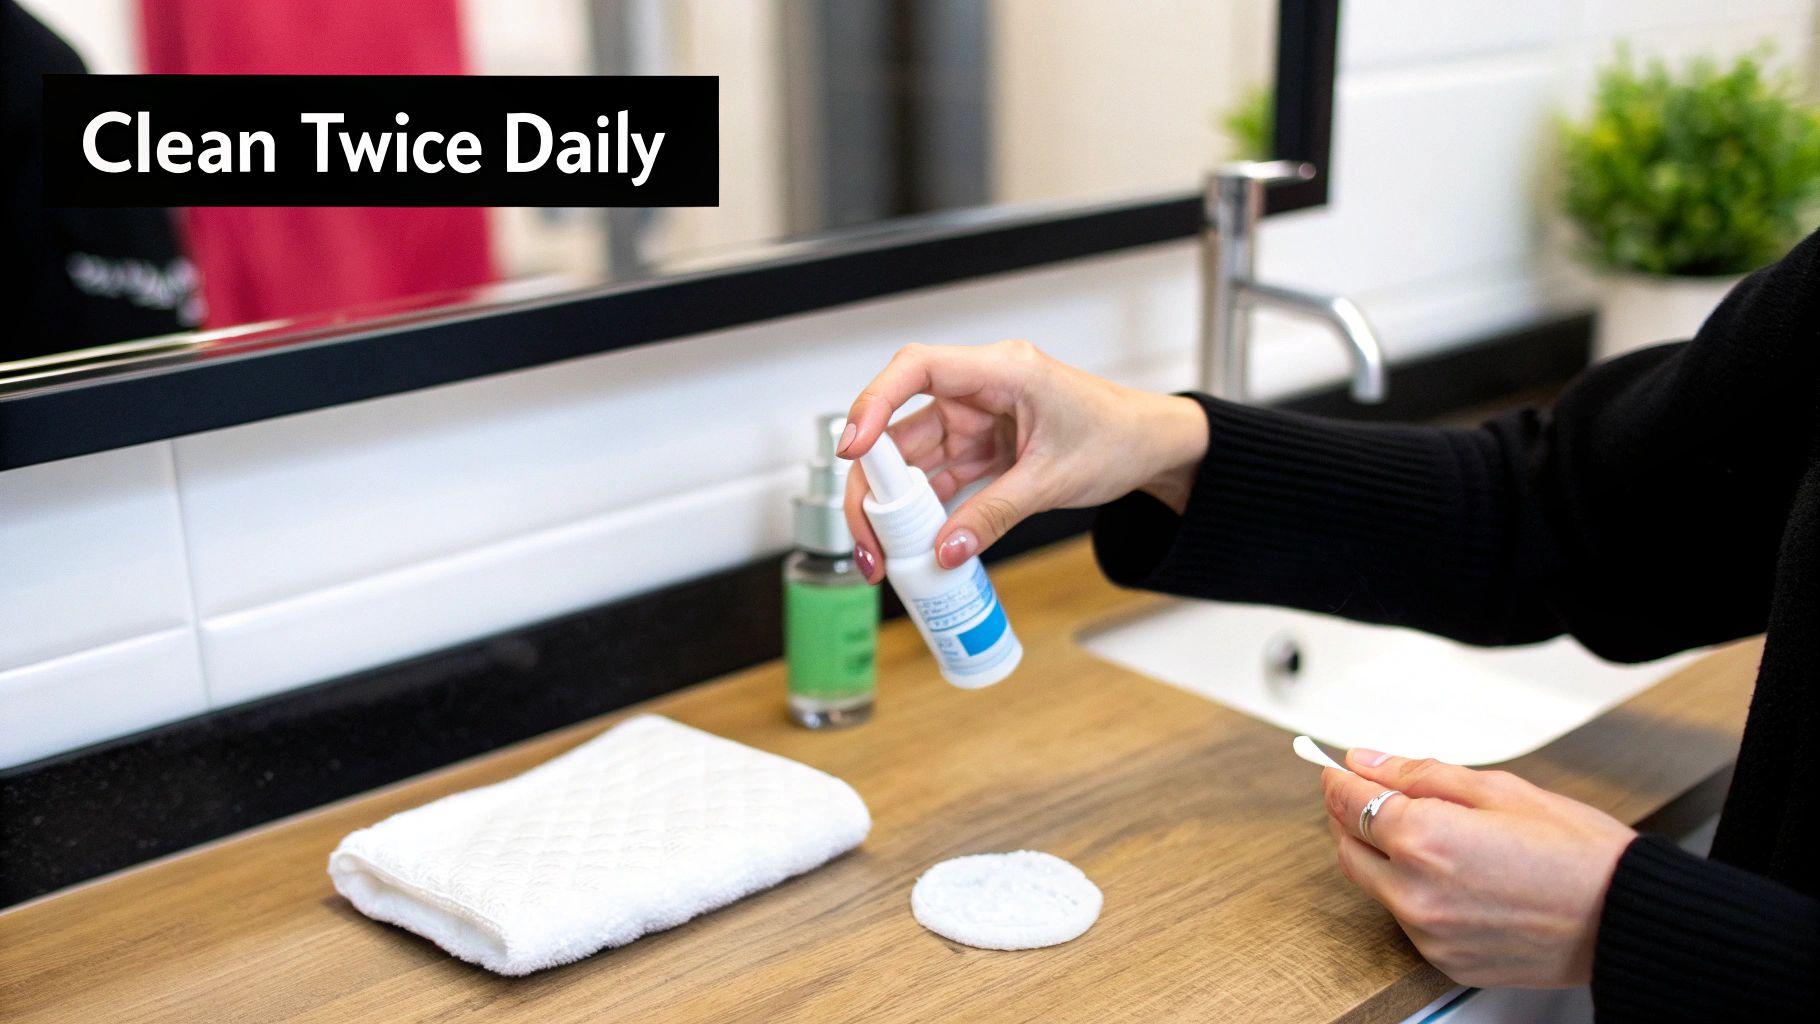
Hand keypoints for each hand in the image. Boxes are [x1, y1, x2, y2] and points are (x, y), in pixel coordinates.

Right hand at [838, 340, 1207, 580]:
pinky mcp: (981, 447)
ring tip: (882, 553)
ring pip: (912, 458)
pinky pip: (937, 476)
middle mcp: (979, 389)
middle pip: (900, 426)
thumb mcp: (1054, 480)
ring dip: (893, 505)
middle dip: (874, 482)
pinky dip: (923, 510)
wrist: (1151, 447)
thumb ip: (995, 514)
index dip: (874, 403)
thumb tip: (944, 551)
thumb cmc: (1118, 437)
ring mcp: (977, 419)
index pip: (917, 369)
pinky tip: (912, 543)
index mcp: (1002, 371)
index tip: (852, 448)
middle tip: (866, 535)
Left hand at [1321, 750, 1636, 987]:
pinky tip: (1458, 878)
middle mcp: (1415, 892)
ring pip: (1376, 886)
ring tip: (1440, 839)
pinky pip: (1408, 919)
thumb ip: (1420, 774)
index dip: (1338, 778)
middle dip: (1353, 817)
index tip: (1337, 768)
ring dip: (1387, 858)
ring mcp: (1428, 933)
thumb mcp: (1498, 789)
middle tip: (1378, 796)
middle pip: (1347, 847)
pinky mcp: (1444, 960)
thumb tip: (1370, 761)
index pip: (1349, 801)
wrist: (1627, 919)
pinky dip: (1416, 894)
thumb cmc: (1578, 853)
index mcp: (1424, 839)